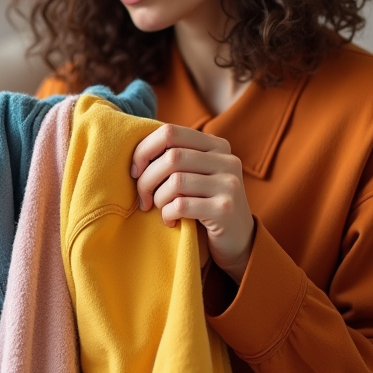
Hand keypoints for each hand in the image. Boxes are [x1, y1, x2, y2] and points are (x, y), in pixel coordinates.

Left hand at [131, 124, 255, 282]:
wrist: (238, 240)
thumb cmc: (205, 204)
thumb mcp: (196, 174)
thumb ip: (176, 157)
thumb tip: (136, 153)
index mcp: (217, 145)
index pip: (170, 132)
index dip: (144, 150)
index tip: (135, 171)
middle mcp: (227, 160)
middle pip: (171, 157)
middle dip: (146, 179)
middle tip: (143, 198)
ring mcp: (229, 184)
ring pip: (175, 182)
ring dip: (158, 199)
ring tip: (160, 209)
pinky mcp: (225, 209)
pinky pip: (181, 205)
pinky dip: (167, 214)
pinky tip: (171, 221)